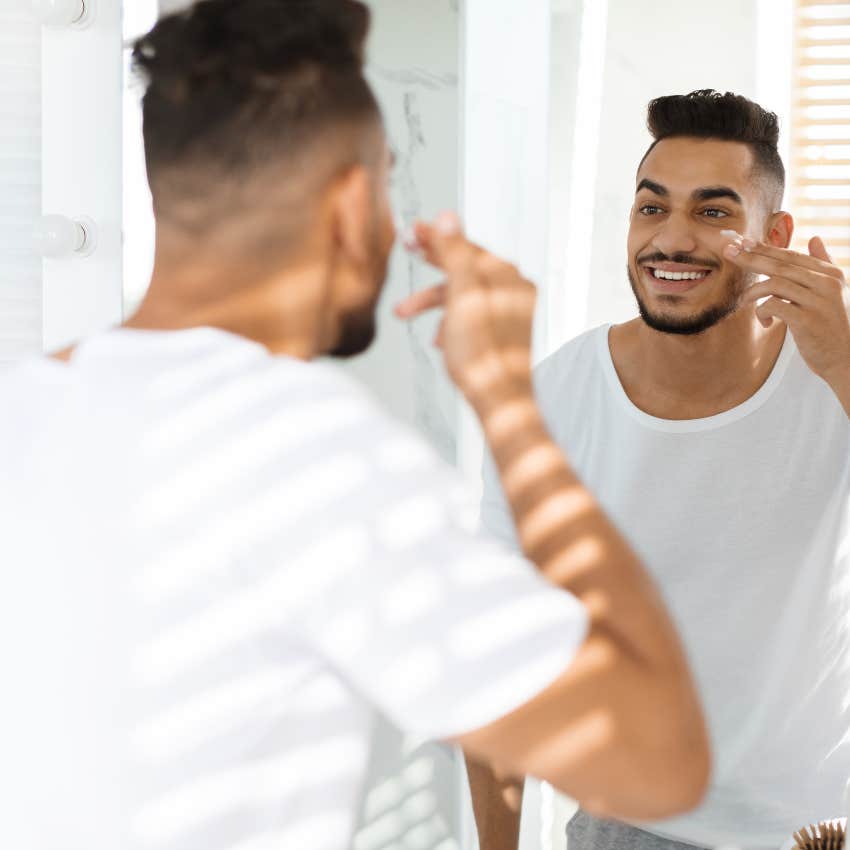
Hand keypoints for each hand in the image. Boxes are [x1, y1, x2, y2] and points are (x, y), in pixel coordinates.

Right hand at [393, 212, 536, 410]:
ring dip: (433, 302)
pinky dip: (449, 322)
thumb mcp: (462, 293)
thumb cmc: (482, 351)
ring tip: (403, 314)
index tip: (409, 231)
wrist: (499, 398)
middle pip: (464, 266)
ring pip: (463, 295)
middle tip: (406, 250)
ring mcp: (509, 313)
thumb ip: (455, 252)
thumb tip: (448, 218)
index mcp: (505, 275)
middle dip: (431, 264)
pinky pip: (470, 317)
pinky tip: (438, 340)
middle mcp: (513, 290)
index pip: (464, 244)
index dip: (434, 237)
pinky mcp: (502, 335)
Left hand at [726, 235, 849, 397]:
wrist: (846, 358)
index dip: (765, 248)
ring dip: (754, 291)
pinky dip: (762, 311)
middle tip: (729, 252)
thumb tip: (815, 239)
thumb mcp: (834, 291)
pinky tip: (766, 321)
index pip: (792, 256)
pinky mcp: (807, 320)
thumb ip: (824, 265)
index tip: (742, 242)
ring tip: (746, 300)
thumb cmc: (834, 325)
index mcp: (831, 274)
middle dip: (751, 258)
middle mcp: (827, 284)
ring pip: (775, 283)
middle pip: (781, 265)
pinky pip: (773, 305)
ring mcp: (818, 301)